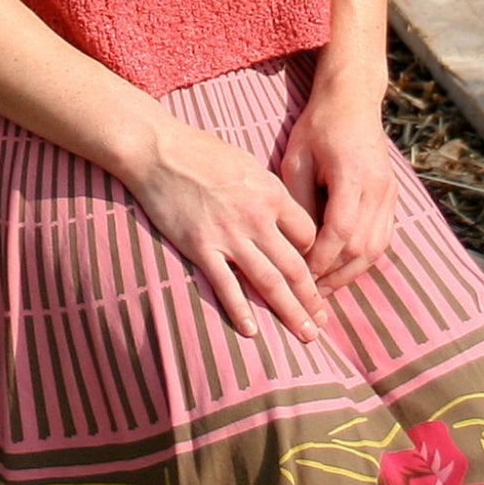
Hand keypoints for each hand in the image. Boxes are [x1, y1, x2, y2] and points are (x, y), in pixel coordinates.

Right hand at [123, 118, 330, 343]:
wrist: (159, 151)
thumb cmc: (203, 151)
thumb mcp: (248, 164)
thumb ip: (268, 193)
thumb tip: (284, 215)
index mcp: (272, 194)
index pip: (308, 236)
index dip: (316, 258)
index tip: (316, 277)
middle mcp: (257, 218)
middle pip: (296, 266)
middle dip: (313, 298)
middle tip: (323, 323)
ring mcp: (229, 235)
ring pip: (269, 282)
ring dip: (290, 311)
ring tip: (305, 334)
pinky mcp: (201, 247)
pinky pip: (226, 286)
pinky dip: (240, 311)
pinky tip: (251, 331)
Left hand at [277, 85, 395, 300]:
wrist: (353, 100)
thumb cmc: (318, 126)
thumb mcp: (297, 158)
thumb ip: (298, 201)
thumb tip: (297, 245)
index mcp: (352, 174)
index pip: (341, 230)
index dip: (321, 258)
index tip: (300, 274)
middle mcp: (378, 187)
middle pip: (362, 246)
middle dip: (336, 273)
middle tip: (309, 291)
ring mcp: (389, 193)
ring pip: (376, 247)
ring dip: (351, 272)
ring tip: (324, 287)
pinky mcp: (391, 196)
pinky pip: (382, 238)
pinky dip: (362, 258)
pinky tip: (342, 268)